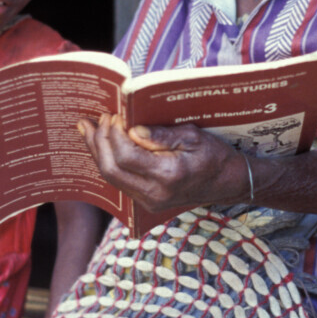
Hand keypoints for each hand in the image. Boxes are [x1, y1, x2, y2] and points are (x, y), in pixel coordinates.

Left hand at [78, 113, 241, 211]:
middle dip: (98, 142)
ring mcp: (148, 201)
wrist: (227, 183)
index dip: (114, 134)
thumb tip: (131, 129)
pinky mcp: (146, 202)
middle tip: (96, 119)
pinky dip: (108, 161)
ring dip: (97, 151)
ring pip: (110, 178)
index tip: (114, 115)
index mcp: (168, 175)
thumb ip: (160, 135)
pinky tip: (102, 145)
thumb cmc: (214, 156)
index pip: (126, 156)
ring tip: (88, 129)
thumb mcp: (192, 137)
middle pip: (111, 170)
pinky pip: (118, 181)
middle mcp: (154, 193)